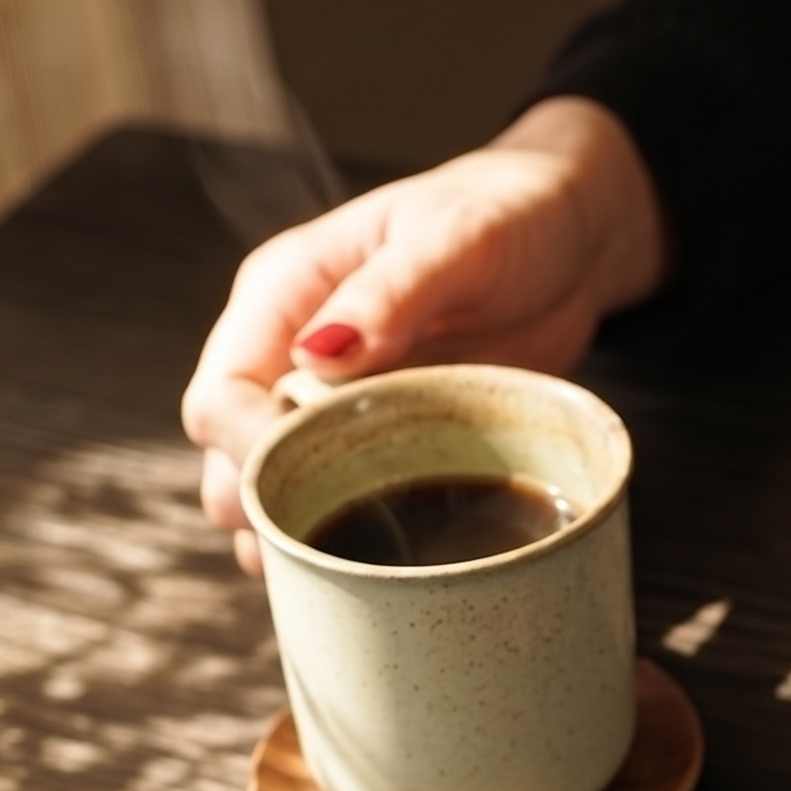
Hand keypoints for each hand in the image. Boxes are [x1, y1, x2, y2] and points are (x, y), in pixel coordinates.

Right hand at [179, 96, 668, 573]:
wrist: (570, 237)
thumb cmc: (509, 213)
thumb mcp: (454, 240)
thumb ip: (387, 293)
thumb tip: (318, 355)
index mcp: (283, 294)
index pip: (220, 394)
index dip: (243, 452)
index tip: (297, 489)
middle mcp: (290, 352)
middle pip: (229, 458)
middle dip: (261, 510)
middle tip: (322, 550)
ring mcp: (332, 404)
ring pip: (273, 490)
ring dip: (293, 536)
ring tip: (337, 578)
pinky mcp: (379, 439)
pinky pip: (338, 498)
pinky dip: (344, 535)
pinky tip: (370, 570)